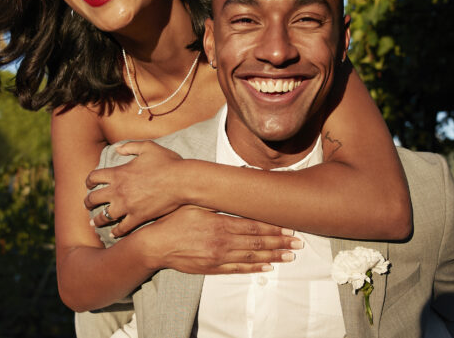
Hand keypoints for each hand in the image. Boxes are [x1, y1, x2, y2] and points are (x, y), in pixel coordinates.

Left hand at [86, 141, 188, 236]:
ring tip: (94, 223)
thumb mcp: (148, 147)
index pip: (94, 177)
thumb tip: (117, 148)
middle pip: (93, 199)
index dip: (89, 181)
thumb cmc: (167, 163)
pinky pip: (122, 228)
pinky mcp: (137, 217)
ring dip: (97, 220)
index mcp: (118, 173)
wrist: (181, 181)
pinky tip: (113, 234)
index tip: (89, 184)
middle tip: (87, 204)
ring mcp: (127, 206)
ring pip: (104, 217)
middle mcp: (118, 191)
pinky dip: (116, 232)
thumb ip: (130, 146)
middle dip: (88, 202)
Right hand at [129, 206, 302, 274]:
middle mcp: (222, 242)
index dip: (274, 227)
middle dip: (280, 242)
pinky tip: (267, 267)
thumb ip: (215, 197)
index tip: (290, 227)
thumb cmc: (173, 220)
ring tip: (290, 256)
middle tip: (298, 243)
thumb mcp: (194, 203)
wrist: (155, 245)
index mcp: (219, 224)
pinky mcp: (212, 268)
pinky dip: (254, 269)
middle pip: (258, 243)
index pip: (254, 226)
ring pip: (251, 258)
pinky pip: (237, 270)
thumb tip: (232, 184)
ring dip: (273, 257)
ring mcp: (218, 257)